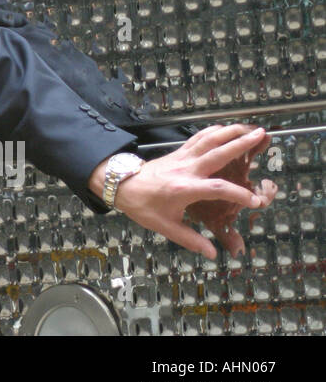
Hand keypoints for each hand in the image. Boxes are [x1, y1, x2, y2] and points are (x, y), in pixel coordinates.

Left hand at [97, 124, 277, 259]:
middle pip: (217, 153)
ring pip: (208, 140)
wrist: (121, 184)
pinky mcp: (178, 152)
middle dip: (240, 144)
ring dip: (229, 132)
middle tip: (261, 136)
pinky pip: (198, 138)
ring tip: (249, 127)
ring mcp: (182, 157)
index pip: (218, 188)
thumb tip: (212, 254)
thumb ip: (190, 240)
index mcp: (184, 188)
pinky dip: (213, 131)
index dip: (238, 194)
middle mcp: (186, 169)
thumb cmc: (142, 206)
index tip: (255, 201)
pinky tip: (226, 128)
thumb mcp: (165, 227)